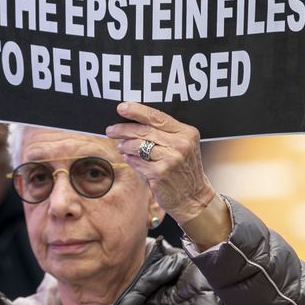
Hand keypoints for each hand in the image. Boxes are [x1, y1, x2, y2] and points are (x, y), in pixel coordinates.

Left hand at [105, 101, 221, 223]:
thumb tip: (133, 123)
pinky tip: (129, 158)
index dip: (137, 111)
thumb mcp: (182, 147)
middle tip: (111, 130)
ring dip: (125, 145)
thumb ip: (164, 134)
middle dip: (123, 129)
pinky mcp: (160, 173)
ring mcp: (171, 159)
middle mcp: (181, 144)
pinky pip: (137, 162)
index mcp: (186, 132)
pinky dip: (130, 159)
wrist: (193, 197)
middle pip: (144, 130)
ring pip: (138, 145)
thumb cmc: (184, 170)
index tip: (121, 108)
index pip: (157, 117)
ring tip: (121, 147)